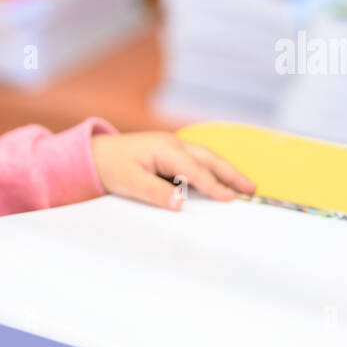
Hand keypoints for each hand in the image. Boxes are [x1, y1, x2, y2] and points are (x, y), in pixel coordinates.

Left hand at [90, 131, 256, 208]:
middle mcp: (173, 144)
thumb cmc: (110, 166)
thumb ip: (155, 192)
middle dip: (231, 173)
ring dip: (226, 170)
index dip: (214, 185)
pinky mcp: (171, 152)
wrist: (94, 154)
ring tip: (245, 184)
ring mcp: (173, 146)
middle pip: (209, 158)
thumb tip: (179, 202)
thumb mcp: (129, 182)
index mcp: (165, 149)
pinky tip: (221, 179)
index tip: (230, 198)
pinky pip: (197, 160)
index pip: (195, 170)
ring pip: (206, 157)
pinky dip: (213, 168)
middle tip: (252, 188)